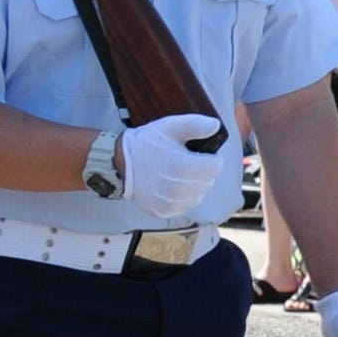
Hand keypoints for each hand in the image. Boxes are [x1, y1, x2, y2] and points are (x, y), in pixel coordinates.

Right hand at [116, 113, 233, 221]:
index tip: (199, 153)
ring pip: (199, 195)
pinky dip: (184, 197)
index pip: (216, 166)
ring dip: (195, 185)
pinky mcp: (164, 211)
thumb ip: (195, 125)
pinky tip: (174, 186)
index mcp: (184, 166)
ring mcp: (171, 202)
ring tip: (181, 174)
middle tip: (188, 162)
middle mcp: (179, 188)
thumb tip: (216, 126)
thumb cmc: (147, 143)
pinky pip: (186, 205)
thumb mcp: (170, 127)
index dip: (211, 158)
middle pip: (208, 181)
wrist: (121, 163)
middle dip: (203, 171)